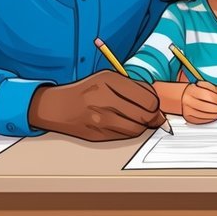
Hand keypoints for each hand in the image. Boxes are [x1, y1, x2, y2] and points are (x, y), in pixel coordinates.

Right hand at [27, 70, 167, 140]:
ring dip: (142, 126)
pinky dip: (130, 131)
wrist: (58, 107)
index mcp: (109, 81)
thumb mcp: (109, 78)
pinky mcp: (98, 135)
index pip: (148, 98)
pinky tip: (125, 124)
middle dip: (153, 117)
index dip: (156, 104)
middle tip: (154, 116)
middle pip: (145, 115)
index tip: (155, 105)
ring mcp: (100, 119)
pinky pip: (125, 136)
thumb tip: (157, 104)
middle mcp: (103, 99)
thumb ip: (135, 87)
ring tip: (138, 119)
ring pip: (137, 128)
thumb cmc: (88, 91)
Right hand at [181, 81, 216, 124]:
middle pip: (207, 107)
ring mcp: (187, 111)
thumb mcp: (201, 85)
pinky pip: (201, 121)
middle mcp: (188, 101)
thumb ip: (214, 88)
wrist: (177, 96)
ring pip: (205, 115)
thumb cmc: (191, 90)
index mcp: (191, 90)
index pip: (208, 96)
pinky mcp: (188, 118)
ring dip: (216, 115)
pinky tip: (214, 116)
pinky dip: (210, 119)